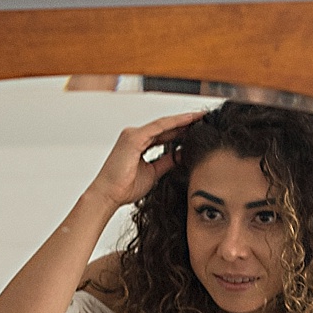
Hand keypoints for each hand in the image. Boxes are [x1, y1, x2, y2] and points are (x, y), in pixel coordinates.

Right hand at [84, 110, 205, 207]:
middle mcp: (135, 135)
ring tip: (200, 117)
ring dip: (183, 119)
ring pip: (164, 124)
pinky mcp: (134, 138)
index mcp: (138, 143)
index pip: (164, 133)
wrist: (108, 195)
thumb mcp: (153, 173)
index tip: (198, 128)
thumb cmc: (125, 188)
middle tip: (204, 118)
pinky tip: (189, 120)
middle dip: (185, 122)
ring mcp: (133, 135)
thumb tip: (181, 155)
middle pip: (165, 126)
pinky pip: (159, 127)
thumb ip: (166, 162)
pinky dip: (175, 123)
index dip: (181, 130)